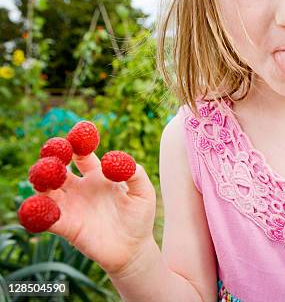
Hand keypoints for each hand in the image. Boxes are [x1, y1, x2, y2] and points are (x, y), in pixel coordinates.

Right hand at [41, 152, 156, 275]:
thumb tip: (114, 159)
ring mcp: (71, 206)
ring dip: (42, 180)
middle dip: (53, 158)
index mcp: (98, 175)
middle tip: (56, 154)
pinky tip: (44, 206)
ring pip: (46, 189)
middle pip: (58, 168)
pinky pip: (45, 217)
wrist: (134, 249)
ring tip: (48, 177)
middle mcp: (80, 188)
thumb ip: (134, 172)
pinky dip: (39, 211)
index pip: (81, 154)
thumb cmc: (140, 217)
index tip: (76, 137)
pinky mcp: (66, 226)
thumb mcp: (143, 191)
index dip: (77, 143)